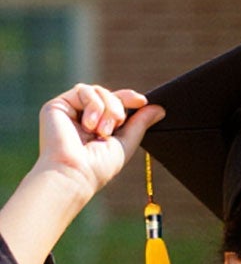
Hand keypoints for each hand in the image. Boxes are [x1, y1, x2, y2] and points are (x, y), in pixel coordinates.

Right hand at [34, 85, 158, 203]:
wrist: (75, 172)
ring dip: (107, 108)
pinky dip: (93, 105)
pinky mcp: (57, 105)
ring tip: (102, 131)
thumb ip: (140, 124)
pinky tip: (89, 125)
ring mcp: (70, 110)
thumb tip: (159, 108)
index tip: (142, 101)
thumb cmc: (99, 166)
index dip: (128, 98)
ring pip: (97, 90)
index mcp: (98, 126)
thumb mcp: (126, 143)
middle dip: (118, 107)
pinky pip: (83, 90)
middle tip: (116, 125)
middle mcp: (83, 117)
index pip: (115, 103)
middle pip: (108, 94)